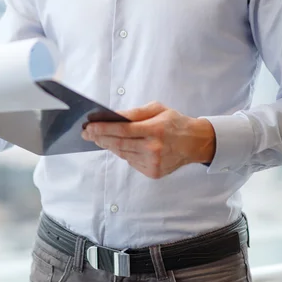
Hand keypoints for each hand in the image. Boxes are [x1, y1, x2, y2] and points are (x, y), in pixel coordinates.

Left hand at [81, 102, 215, 178]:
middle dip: (100, 138)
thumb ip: (135, 113)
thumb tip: (114, 116)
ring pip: (123, 154)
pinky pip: (131, 161)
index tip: (89, 126)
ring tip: (98, 138)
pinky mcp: (153, 173)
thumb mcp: (157, 109)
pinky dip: (123, 153)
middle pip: (119, 144)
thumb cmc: (174, 122)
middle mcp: (154, 149)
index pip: (123, 130)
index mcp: (155, 130)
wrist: (194, 143)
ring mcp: (153, 163)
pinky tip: (118, 145)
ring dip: (108, 145)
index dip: (103, 129)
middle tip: (87, 132)